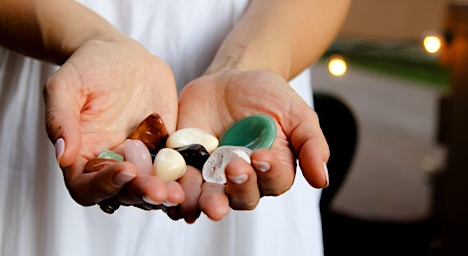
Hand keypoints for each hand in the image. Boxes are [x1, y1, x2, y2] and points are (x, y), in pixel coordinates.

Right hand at [44, 38, 183, 209]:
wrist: (122, 56)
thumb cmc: (87, 68)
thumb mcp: (65, 86)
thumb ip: (60, 119)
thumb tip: (62, 156)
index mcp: (82, 158)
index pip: (86, 187)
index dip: (104, 186)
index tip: (126, 171)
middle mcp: (110, 165)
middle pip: (122, 194)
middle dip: (140, 194)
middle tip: (160, 191)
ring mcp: (140, 161)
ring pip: (150, 188)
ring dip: (163, 193)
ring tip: (178, 193)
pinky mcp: (164, 151)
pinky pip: (173, 169)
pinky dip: (182, 177)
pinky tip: (193, 176)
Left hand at [167, 69, 328, 221]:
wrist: (231, 77)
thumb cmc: (268, 95)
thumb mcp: (296, 113)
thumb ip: (311, 144)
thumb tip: (322, 180)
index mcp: (272, 170)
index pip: (273, 182)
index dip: (268, 173)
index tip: (261, 156)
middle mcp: (243, 179)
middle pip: (242, 197)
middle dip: (238, 188)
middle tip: (234, 168)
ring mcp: (213, 174)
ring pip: (209, 198)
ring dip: (205, 201)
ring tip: (202, 198)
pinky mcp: (187, 164)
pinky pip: (181, 183)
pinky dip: (177, 190)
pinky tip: (173, 192)